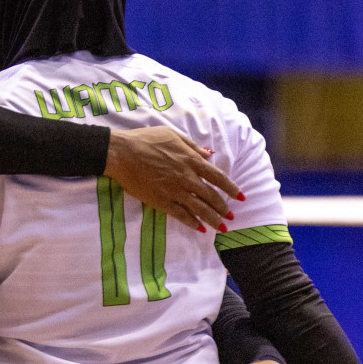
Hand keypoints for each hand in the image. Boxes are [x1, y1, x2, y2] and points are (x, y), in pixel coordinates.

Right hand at [105, 127, 240, 231]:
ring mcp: (175, 191)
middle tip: (230, 216)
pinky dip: (191, 222)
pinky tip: (199, 228)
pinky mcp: (161, 201)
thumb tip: (209, 154)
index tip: (240, 196)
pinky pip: (180, 214)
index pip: (218, 177)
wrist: (122, 153)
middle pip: (211, 196)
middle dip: (223, 208)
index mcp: (191, 160)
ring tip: (221, 227)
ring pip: (199, 208)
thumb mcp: (172, 135)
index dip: (231, 188)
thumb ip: (192, 146)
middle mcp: (187, 177)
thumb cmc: (145, 140)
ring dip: (212, 219)